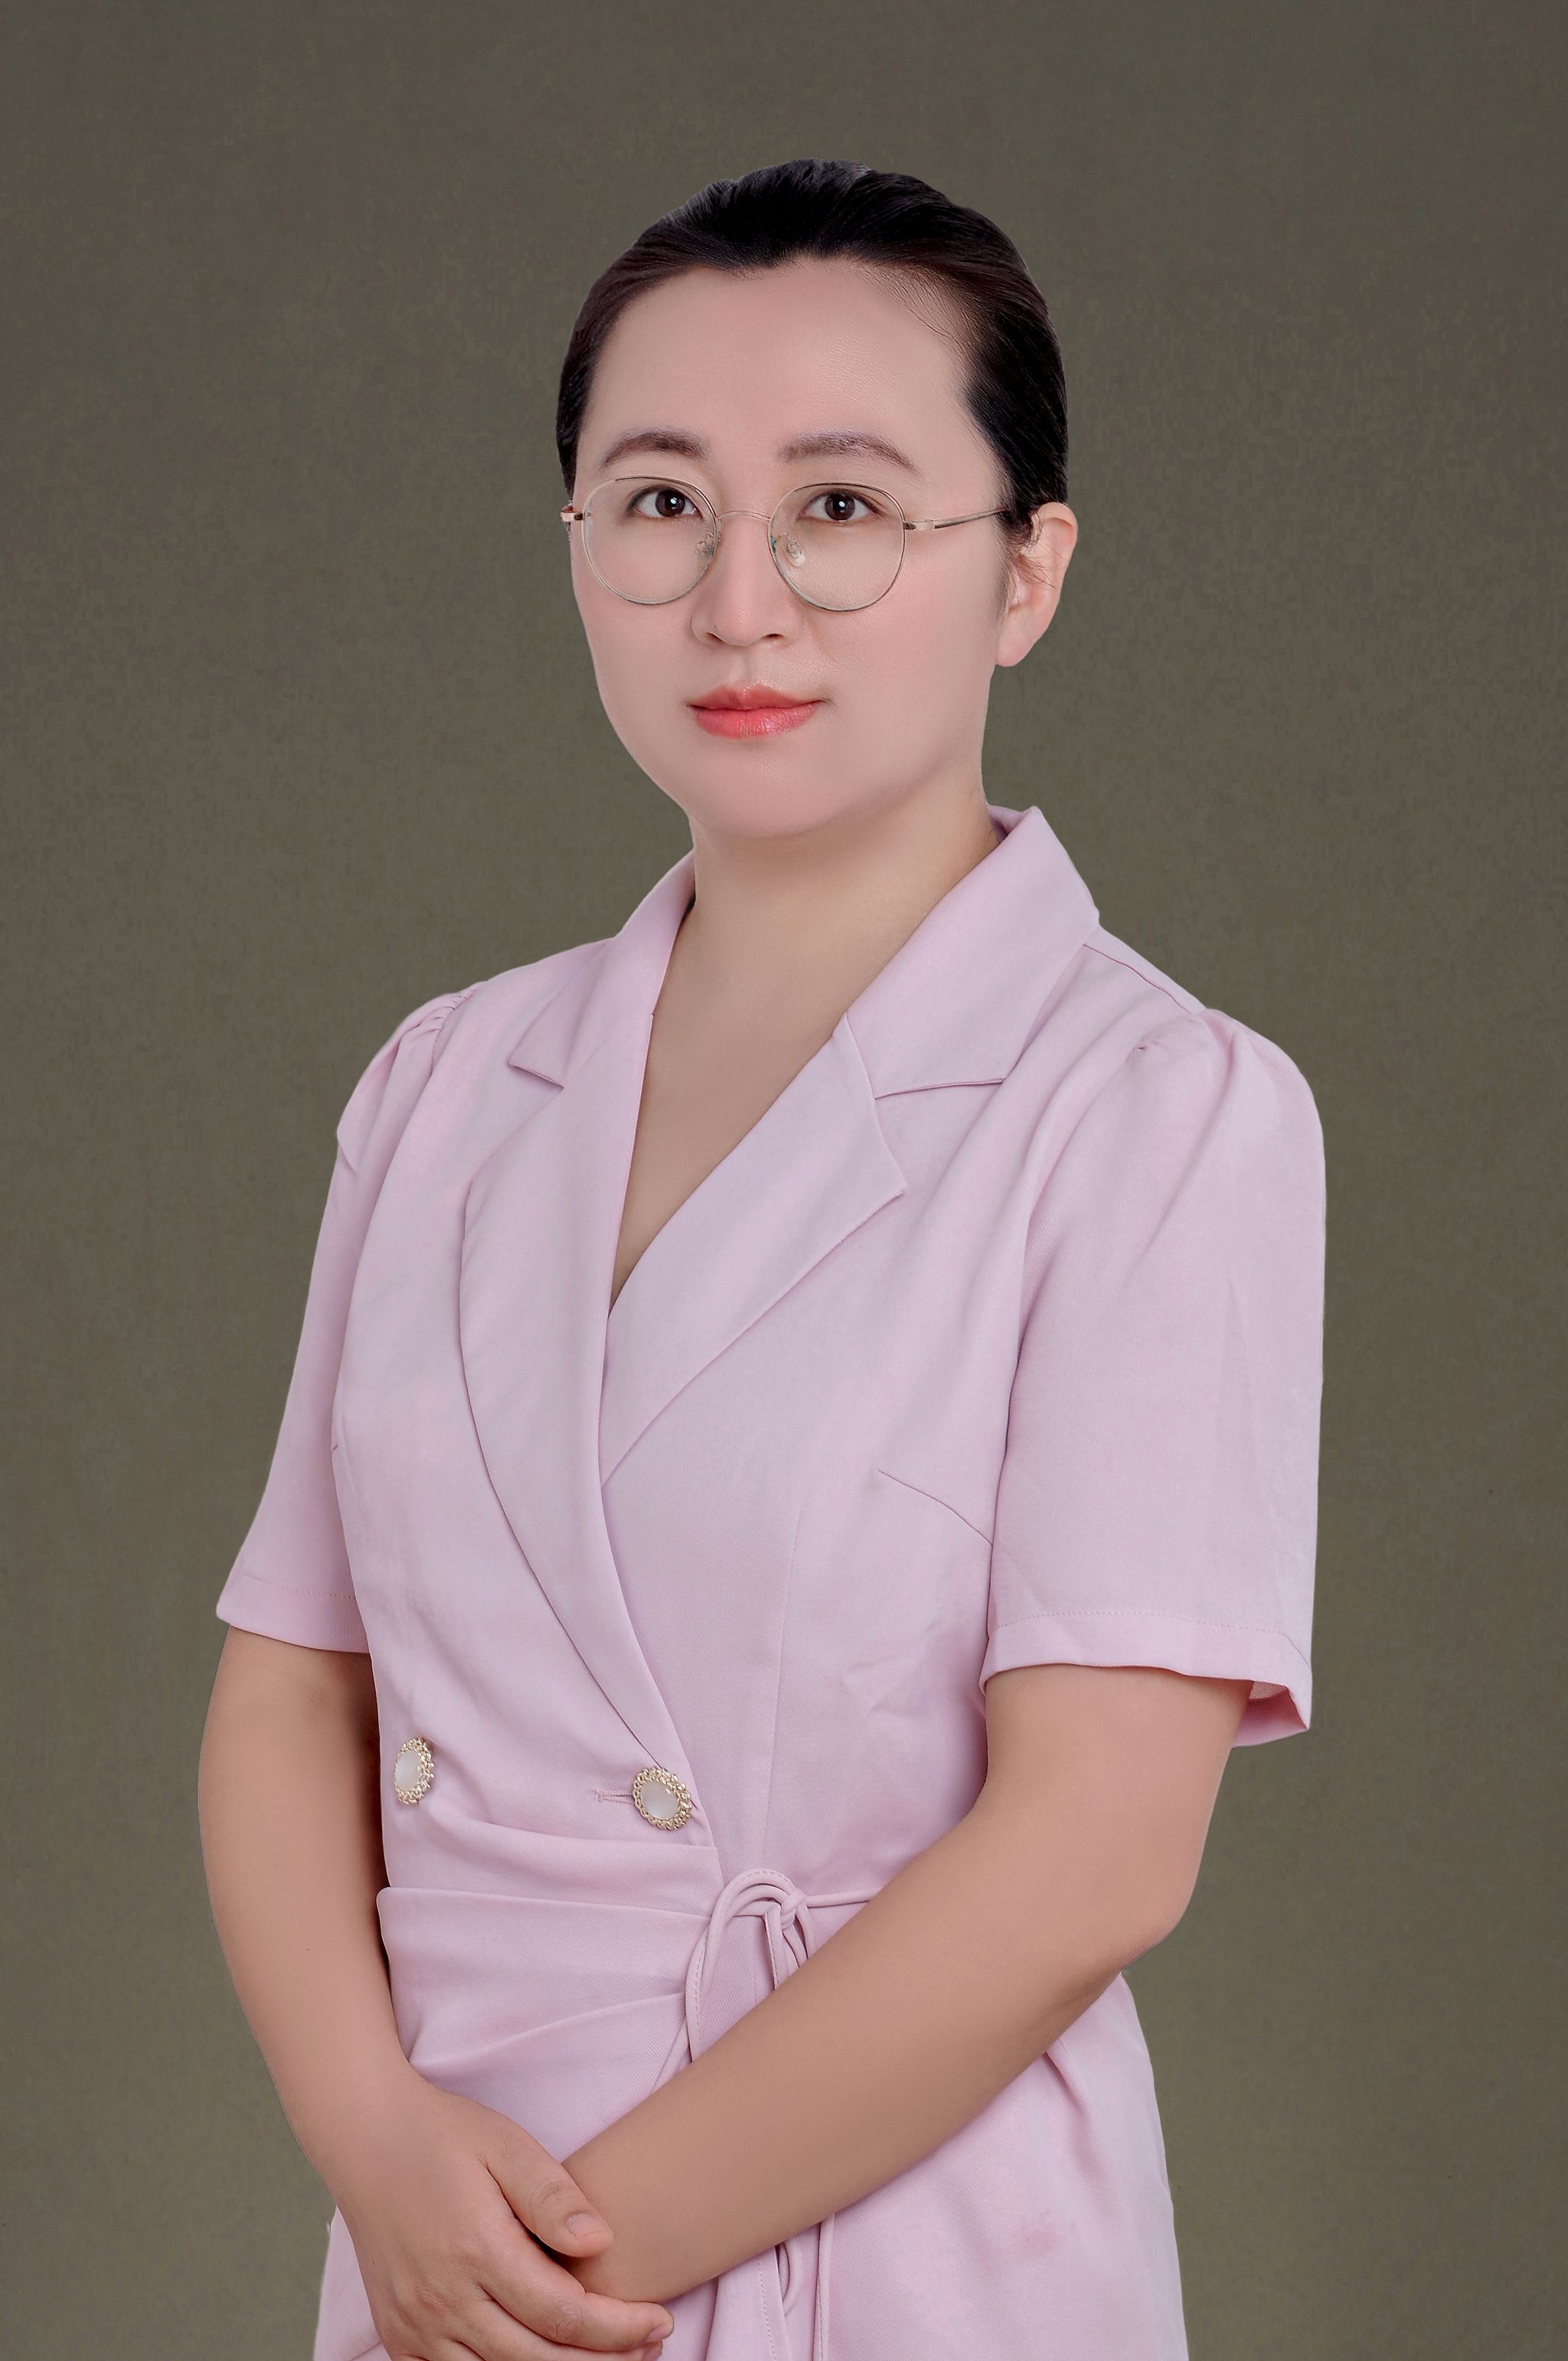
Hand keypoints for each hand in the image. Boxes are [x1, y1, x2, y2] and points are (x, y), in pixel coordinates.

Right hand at [329, 2071, 675, 2359]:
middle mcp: (442, 2300)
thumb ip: (552, 2196)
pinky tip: (543, 2356)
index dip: (619, 2328)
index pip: (563, 2315)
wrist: (366, 2139)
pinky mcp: (400, 2336)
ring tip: (608, 2358)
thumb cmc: (443, 2135)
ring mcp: (415, 2326)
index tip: (660, 2319)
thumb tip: (602, 2241)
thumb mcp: (506, 2144)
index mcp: (475, 2250)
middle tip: (650, 2346)